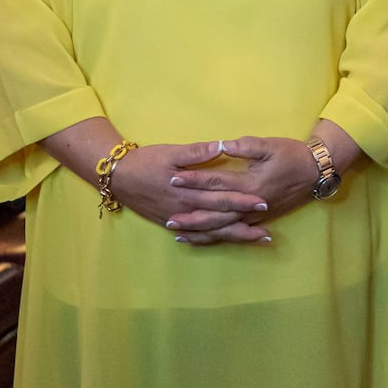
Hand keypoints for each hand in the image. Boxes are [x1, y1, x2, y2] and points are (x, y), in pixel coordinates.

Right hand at [112, 140, 273, 244]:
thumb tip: (222, 146)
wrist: (119, 177)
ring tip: (256, 239)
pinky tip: (224, 241)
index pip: (222, 197)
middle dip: (244, 223)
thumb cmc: (147, 161)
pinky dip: (211, 240)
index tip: (263, 202)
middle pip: (220, 218)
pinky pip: (195, 235)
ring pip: (210, 231)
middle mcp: (186, 210)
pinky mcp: (171, 223)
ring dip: (234, 235)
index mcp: (189, 191)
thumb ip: (197, 152)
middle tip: (268, 227)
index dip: (243, 201)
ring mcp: (178, 219)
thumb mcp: (172, 152)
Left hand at [167, 135, 319, 234]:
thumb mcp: (270, 145)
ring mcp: (254, 215)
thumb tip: (221, 145)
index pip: (216, 183)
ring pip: (222, 227)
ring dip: (199, 230)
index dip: (194, 180)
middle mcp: (249, 204)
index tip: (173, 178)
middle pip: (214, 211)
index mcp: (250, 183)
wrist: (315, 172)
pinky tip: (201, 238)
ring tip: (177, 232)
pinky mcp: (258, 220)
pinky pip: (232, 233)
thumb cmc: (292, 155)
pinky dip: (215, 237)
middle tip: (166, 215)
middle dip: (190, 213)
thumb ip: (245, 146)